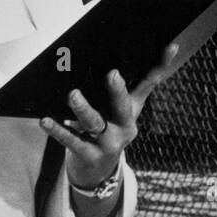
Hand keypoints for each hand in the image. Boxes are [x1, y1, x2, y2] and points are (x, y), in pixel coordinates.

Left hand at [39, 44, 179, 188]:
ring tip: (73, 95)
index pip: (149, 84)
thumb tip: (143, 50)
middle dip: (118, 91)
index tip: (170, 45)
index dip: (161, 65)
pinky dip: (58, 130)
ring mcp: (107, 143)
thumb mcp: (124, 109)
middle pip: (123, 107)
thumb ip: (131, 84)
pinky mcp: (88, 155)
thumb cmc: (109, 129)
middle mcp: (124, 127)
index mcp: (133, 110)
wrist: (99, 170)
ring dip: (83, 109)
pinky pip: (72, 141)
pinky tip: (46, 120)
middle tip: (113, 74)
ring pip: (95, 124)